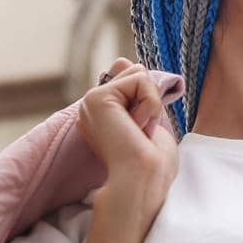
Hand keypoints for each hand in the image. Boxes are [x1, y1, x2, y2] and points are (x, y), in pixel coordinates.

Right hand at [74, 57, 179, 242]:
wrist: (142, 182)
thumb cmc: (151, 164)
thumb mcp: (147, 120)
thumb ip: (136, 91)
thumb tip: (121, 61)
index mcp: (102, 115)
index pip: (130, 79)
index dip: (147, 100)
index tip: (142, 131)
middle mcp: (92, 107)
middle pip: (136, 72)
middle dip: (150, 100)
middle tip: (141, 132)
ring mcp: (91, 102)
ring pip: (138, 73)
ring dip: (151, 103)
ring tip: (138, 131)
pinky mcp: (97, 98)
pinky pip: (139, 79)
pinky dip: (149, 103)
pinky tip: (137, 127)